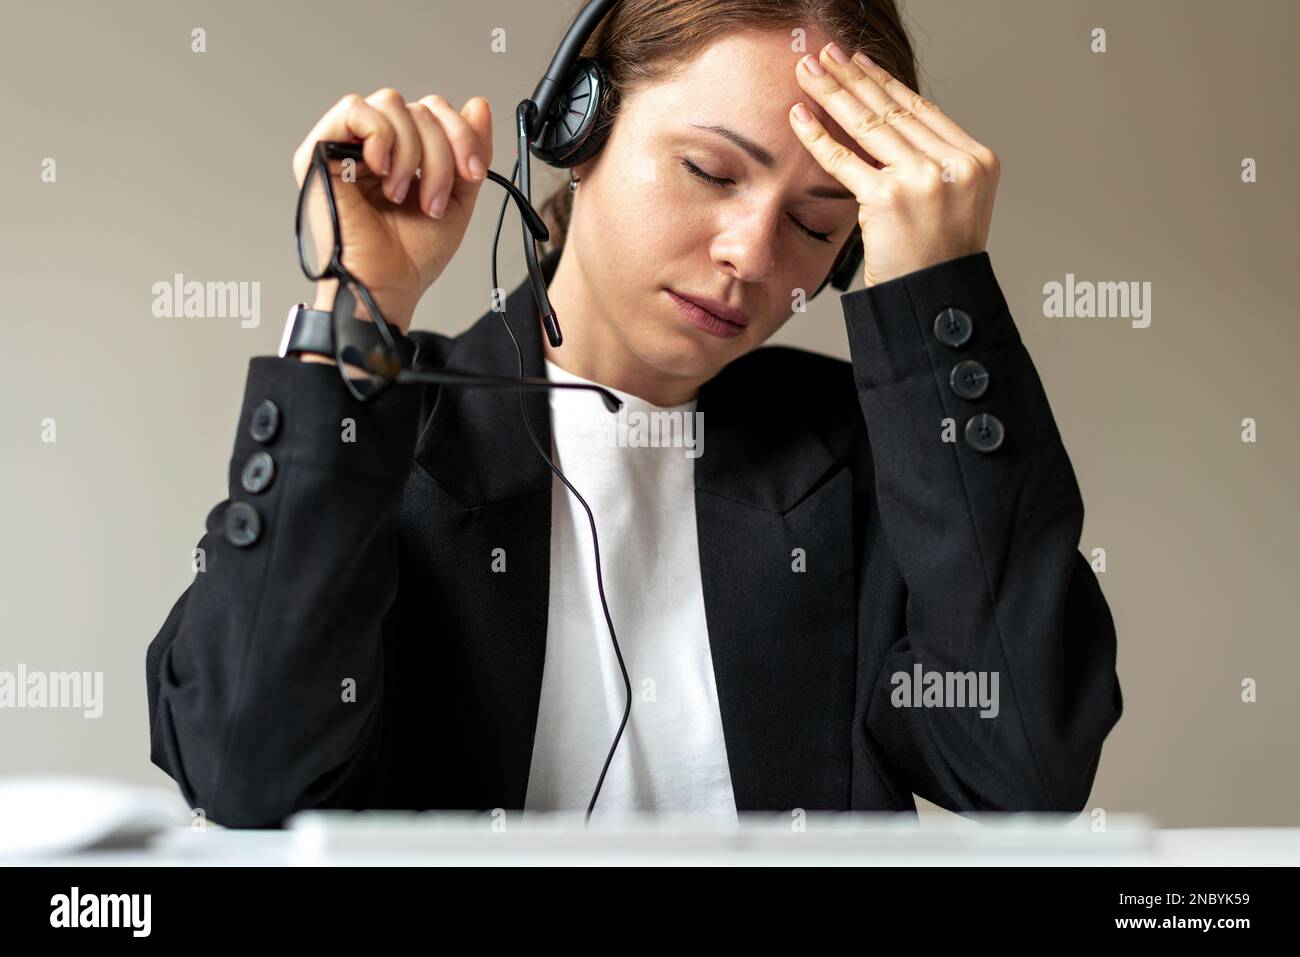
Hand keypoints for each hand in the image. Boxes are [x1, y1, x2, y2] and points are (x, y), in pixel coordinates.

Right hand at [291, 89, 493, 333]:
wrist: (388, 285)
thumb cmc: (411, 255)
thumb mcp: (457, 198)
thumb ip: (470, 152)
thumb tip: (477, 106)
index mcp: (401, 152)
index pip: (432, 110)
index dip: (460, 134)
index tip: (472, 173)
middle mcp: (372, 145)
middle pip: (417, 107)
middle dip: (440, 154)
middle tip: (433, 199)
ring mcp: (345, 145)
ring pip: (390, 103)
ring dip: (411, 152)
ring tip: (402, 193)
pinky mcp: (318, 152)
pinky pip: (354, 110)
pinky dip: (380, 136)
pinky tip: (382, 171)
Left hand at [789, 42, 998, 287]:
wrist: (937, 302)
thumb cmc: (939, 262)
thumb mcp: (955, 205)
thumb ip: (934, 167)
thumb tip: (894, 131)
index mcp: (976, 160)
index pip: (921, 110)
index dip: (886, 84)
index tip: (861, 64)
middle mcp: (954, 163)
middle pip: (893, 110)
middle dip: (854, 78)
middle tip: (827, 55)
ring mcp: (923, 179)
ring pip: (869, 125)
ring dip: (833, 93)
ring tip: (809, 71)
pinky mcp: (889, 198)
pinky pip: (844, 160)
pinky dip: (817, 137)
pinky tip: (800, 116)